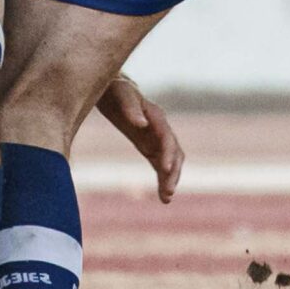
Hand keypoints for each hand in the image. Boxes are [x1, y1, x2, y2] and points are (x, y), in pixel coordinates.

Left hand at [95, 75, 183, 203]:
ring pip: (171, 161)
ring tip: (166, 198)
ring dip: (171, 179)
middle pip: (174, 152)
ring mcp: (158, 139)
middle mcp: (161, 128)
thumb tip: (141, 124)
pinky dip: (164, 179)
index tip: (166, 169)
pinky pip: (160, 165)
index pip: (166, 137)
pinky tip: (164, 197)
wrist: (114, 90)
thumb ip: (131, 109)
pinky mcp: (150, 146)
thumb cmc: (117, 90)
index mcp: (156, 116)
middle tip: (168, 191)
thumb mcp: (121, 96)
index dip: (168, 153)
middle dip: (173, 171)